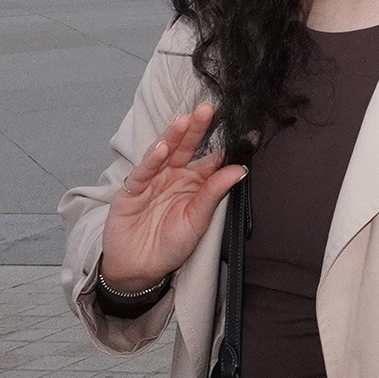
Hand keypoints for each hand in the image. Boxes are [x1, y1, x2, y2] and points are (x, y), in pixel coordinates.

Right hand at [98, 102, 240, 292]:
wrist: (140, 268)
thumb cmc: (171, 246)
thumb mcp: (198, 220)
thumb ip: (214, 193)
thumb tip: (240, 169)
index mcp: (195, 183)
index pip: (212, 159)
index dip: (226, 146)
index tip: (246, 132)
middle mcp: (175, 176)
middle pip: (187, 148)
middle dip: (197, 128)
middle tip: (209, 109)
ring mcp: (153, 180)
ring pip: (165, 153)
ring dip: (174, 136)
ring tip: (186, 120)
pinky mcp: (132, 190)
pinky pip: (143, 172)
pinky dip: (152, 159)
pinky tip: (162, 148)